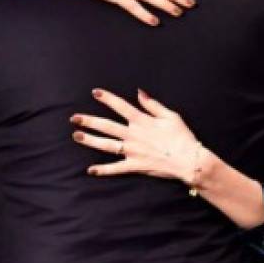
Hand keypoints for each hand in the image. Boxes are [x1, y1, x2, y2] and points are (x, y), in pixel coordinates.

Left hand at [71, 88, 202, 182]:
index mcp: (142, 121)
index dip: (107, 98)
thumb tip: (139, 92)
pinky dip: (103, 170)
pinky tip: (91, 170)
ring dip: (90, 140)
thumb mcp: (170, 116)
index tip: (95, 92)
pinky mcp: (135, 165)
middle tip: (74, 118)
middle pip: (106, 125)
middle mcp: (133, 135)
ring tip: (76, 136)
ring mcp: (132, 151)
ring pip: (106, 145)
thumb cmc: (182, 137)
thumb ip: (152, 105)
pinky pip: (116, 168)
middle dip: (89, 121)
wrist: (189, 160)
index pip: (121, 106)